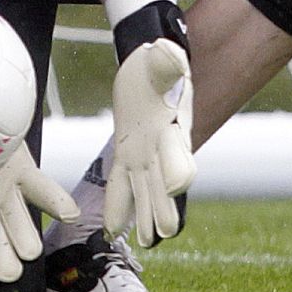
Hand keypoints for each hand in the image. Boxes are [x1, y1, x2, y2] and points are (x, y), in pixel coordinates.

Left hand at [104, 37, 195, 246]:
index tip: (177, 185)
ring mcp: (146, 152)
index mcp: (175, 125)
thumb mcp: (163, 58)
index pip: (180, 151)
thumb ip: (167, 61)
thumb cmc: (159, 61)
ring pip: (146, 188)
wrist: (150, 66)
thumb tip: (169, 50)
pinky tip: (112, 229)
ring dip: (145, 213)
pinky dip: (119, 205)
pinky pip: (122, 182)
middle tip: (165, 231)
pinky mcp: (128, 152)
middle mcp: (164, 145)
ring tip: (146, 241)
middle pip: (164, 180)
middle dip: (164, 204)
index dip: (178, 168)